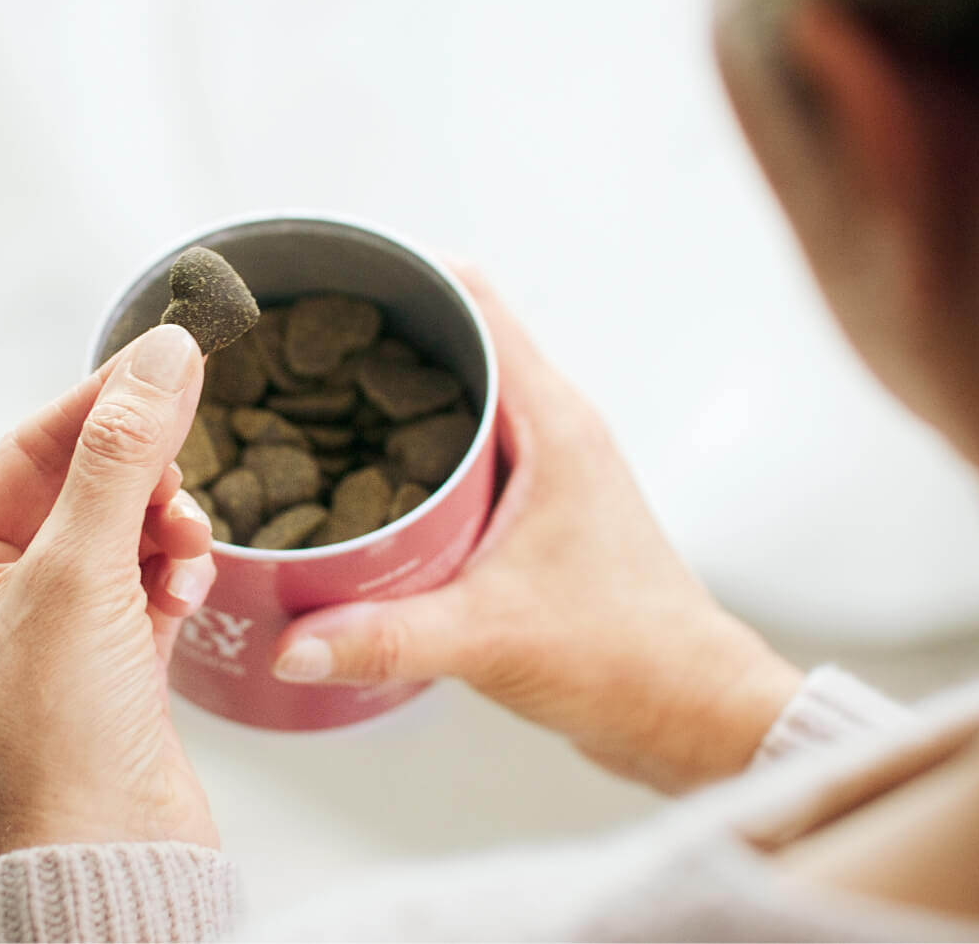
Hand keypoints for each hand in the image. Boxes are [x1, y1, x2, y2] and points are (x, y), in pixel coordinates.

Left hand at [0, 324, 219, 856]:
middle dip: (138, 482)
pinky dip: (170, 576)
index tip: (168, 357)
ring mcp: (44, 636)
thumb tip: (162, 355)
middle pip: (76, 489)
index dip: (100, 403)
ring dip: (161, 531)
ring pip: (118, 533)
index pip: (23, 453)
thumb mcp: (81, 574)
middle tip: (181, 473)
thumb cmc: (59, 740)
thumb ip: (121, 455)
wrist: (111, 863)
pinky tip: (185, 591)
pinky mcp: (102, 666)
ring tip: (184, 553)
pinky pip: (141, 583)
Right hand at [270, 267, 802, 791]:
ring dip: (388, 394)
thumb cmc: (626, 656)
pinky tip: (352, 482)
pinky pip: (462, 451)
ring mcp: (545, 466)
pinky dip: (407, 450)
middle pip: (455, 338)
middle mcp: (551, 428)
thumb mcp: (489, 638)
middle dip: (373, 332)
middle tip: (289, 340)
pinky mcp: (535, 509)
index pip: (475, 300)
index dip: (401, 269)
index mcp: (552, 422)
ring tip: (302, 399)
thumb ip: (383, 637)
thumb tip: (289, 644)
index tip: (328, 268)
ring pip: (457, 396)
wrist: (689, 710)